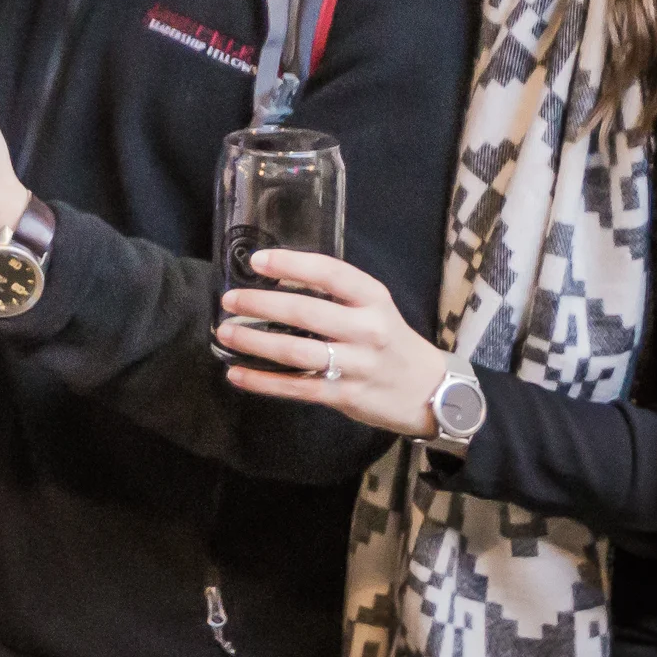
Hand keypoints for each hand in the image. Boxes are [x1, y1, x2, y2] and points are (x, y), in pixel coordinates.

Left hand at [215, 248, 451, 435]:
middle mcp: (367, 329)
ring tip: (225, 333)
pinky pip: (297, 387)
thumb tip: (278, 277)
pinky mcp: (346, 396)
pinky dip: (263, 381)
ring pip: (296, 351)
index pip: (330, 273)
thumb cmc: (391, 341)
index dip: (291, 263)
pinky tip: (237, 374)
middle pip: (306, 312)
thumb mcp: (375, 308)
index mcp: (374, 299)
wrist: (431, 391)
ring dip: (254, 342)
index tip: (256, 260)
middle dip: (261, 304)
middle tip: (229, 299)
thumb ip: (336, 295)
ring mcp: (357, 365)